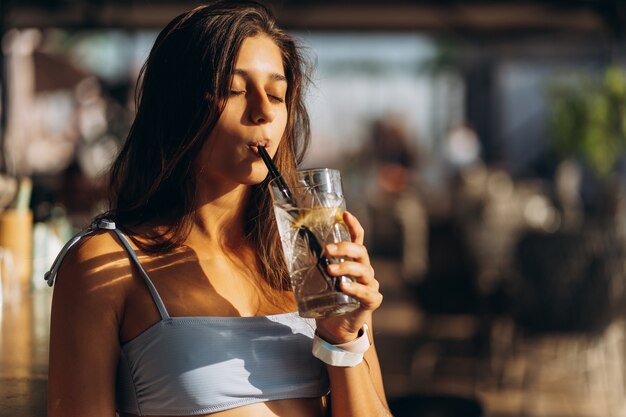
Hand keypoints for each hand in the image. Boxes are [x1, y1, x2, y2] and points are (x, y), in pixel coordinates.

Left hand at [315, 211, 382, 343]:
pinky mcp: (372, 300)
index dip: (353, 225)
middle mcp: (364, 270)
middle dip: (345, 248)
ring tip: (330, 270)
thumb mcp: (316, 279)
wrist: (335, 328)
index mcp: (353, 261)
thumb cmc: (327, 299)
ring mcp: (370, 284)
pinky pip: (367, 292)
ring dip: (346, 267)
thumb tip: (284, 245)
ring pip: (363, 270)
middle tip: (328, 250)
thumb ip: (308, 264)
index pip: (357, 238)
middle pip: (361, 252)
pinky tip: (343, 286)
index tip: (345, 214)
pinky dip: (355, 288)